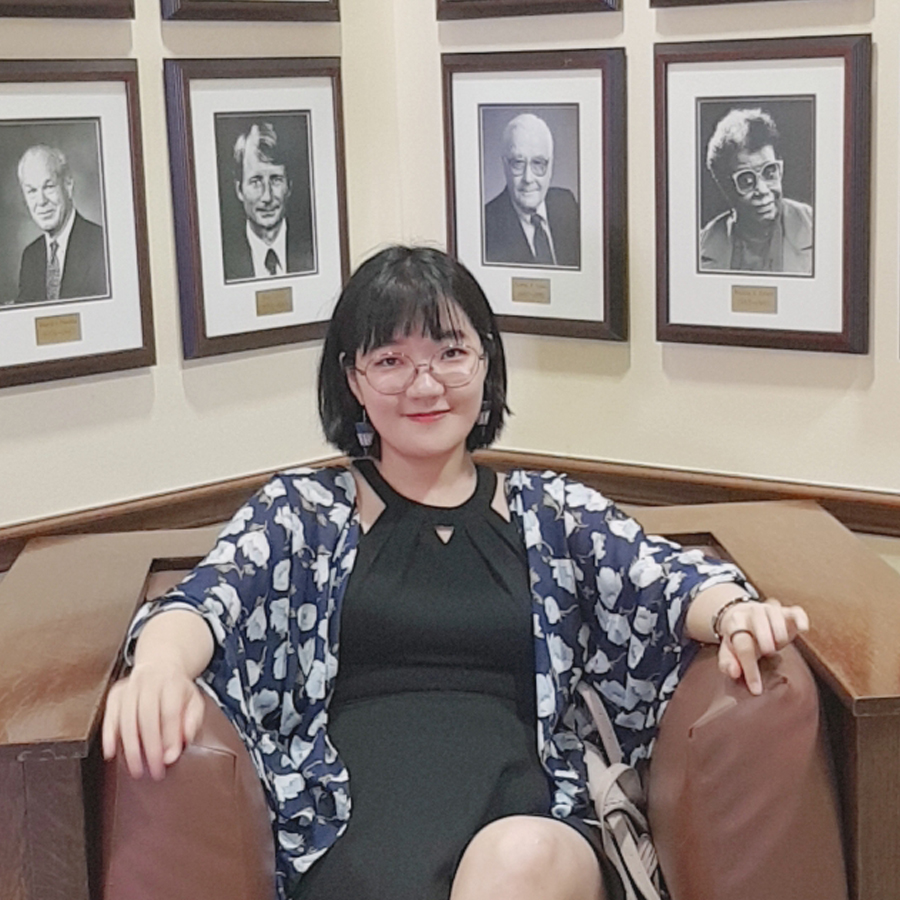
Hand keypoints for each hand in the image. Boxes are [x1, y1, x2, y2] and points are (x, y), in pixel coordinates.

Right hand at [102, 662, 204, 780]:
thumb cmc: (178, 690)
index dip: (169, 738)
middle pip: (147, 717)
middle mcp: (149, 683)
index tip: (169, 759)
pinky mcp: (115, 693)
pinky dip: (109, 736)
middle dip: (150, 748)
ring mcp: (130, 687)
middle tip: (153, 771)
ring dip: (130, 748)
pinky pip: (109, 716)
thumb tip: (181, 745)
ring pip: (126, 719)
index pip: (170, 712)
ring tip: (136, 770)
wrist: (160, 665)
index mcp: (172, 683)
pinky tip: (111, 753)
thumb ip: (192, 722)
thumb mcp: (194, 701)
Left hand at [717, 599, 808, 695]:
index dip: (749, 669)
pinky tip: (802, 629)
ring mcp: (768, 610)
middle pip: (756, 619)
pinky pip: (794, 610)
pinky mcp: (785, 612)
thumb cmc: (738, 639)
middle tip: (768, 652)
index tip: (756, 690)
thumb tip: (734, 672)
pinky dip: (800, 618)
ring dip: (779, 627)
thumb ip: (728, 663)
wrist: (743, 615)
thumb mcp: (729, 652)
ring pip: (774, 612)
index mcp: (734, 625)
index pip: (742, 646)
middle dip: (763, 635)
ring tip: (780, 642)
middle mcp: (750, 614)